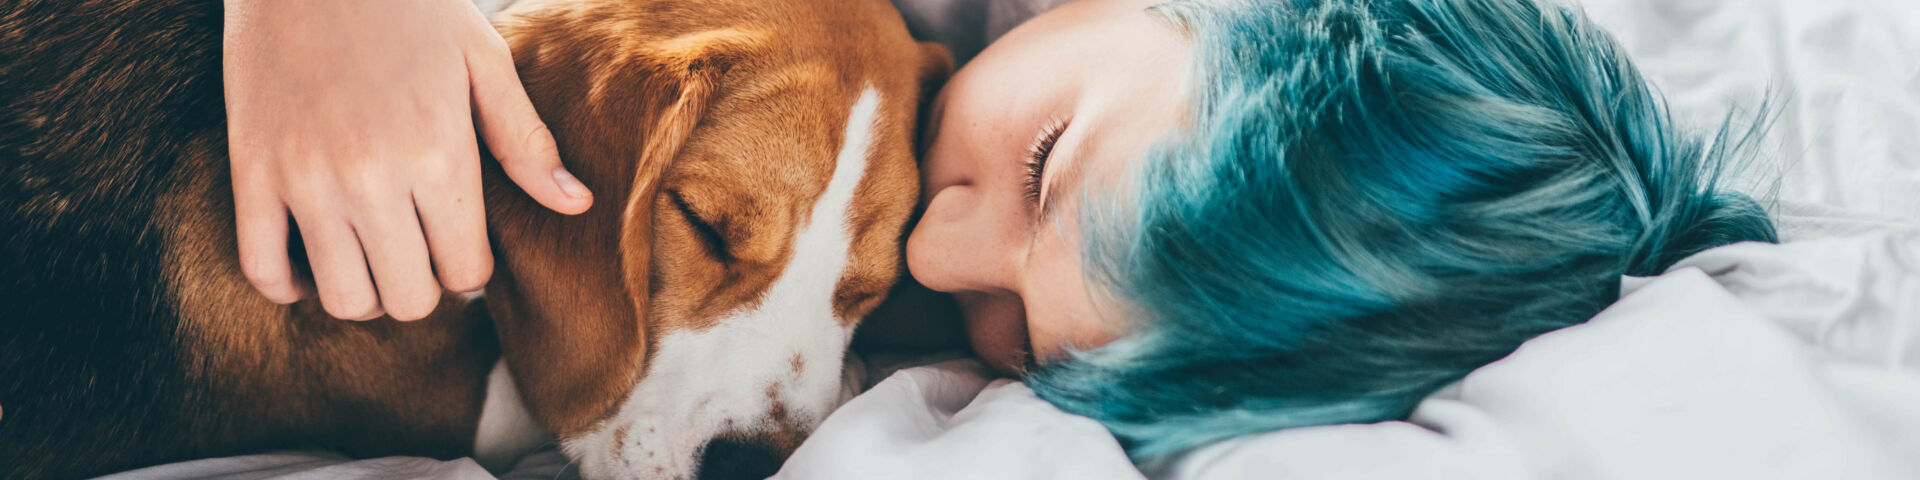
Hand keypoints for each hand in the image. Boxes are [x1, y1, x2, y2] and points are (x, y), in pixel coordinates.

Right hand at [223, 0, 591, 320]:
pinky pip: (262, 268)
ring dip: (365, 291)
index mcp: (437, 154)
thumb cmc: (408, 5)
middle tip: (421, 254)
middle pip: (405, 299)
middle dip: (422, 287)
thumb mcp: (482, 60)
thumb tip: (576, 204)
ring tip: (375, 256)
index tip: (463, 248)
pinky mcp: (252, 171)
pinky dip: (290, 283)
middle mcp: (370, 178)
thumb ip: (525, 141)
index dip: (470, 271)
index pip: (464, 271)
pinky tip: (315, 258)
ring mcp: (304, 179)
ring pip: (341, 298)